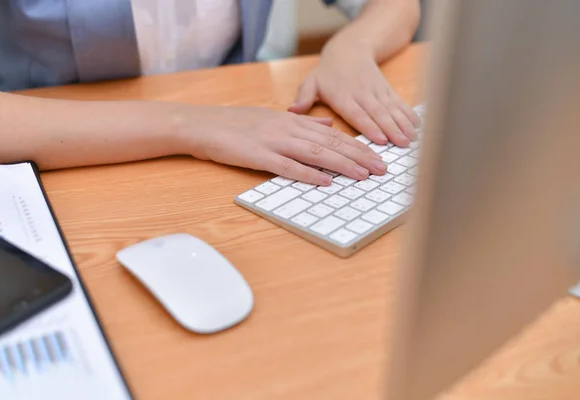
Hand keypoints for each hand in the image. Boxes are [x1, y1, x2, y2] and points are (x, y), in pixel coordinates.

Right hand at [179, 105, 386, 184]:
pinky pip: (288, 166)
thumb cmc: (236, 124)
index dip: (358, 146)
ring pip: (315, 153)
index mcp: (293, 122)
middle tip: (381, 169)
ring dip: (342, 165)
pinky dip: (308, 174)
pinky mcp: (258, 155)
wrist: (204, 125)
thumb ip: (303, 121)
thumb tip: (328, 124)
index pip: (333, 135)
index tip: (377, 157)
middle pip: (331, 143)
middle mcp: (288, 129)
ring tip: (363, 175)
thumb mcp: (273, 117)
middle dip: (359, 156)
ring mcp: (274, 142)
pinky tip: (325, 181)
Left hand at [288, 41, 419, 146]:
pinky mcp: (386, 90)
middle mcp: (361, 93)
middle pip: (378, 114)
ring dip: (402, 124)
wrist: (349, 49)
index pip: (357, 113)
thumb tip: (292, 110)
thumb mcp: (311, 82)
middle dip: (391, 129)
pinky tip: (416, 126)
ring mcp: (376, 91)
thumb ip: (304, 98)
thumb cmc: (328, 72)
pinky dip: (408, 114)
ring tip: (411, 139)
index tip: (380, 139)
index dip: (370, 126)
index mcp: (342, 96)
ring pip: (391, 109)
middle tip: (401, 144)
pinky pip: (398, 103)